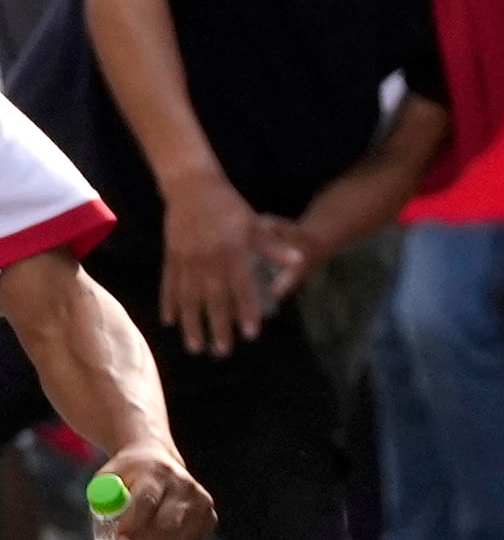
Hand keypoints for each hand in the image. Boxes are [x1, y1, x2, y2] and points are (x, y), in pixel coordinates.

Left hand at [88, 439, 211, 539]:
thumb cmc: (129, 475)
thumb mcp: (108, 479)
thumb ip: (106, 505)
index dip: (134, 523)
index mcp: (155, 472)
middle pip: (168, 524)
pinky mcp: (209, 517)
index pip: (147, 499)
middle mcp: (183, 486)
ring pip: (183, 539)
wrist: (157, 460)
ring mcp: (200, 502)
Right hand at [157, 175, 305, 357]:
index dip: (246, 311)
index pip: (241, 289)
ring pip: (188, 298)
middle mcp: (207, 262)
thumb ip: (274, 247)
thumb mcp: (256, 225)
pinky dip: (169, 304)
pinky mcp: (171, 257)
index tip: (250, 333)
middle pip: (213, 300)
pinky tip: (168, 322)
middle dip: (218, 327)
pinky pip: (168, 285)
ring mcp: (186, 261)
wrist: (192, 187)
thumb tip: (299, 261)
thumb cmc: (229, 207)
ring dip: (191, 324)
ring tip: (195, 346)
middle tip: (223, 352)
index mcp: (231, 255)